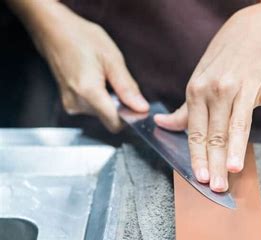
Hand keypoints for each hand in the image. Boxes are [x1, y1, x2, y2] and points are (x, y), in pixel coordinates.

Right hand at [25, 2, 148, 131]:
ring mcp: (71, 104)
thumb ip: (127, 87)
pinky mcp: (69, 103)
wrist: (53, 31)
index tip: (140, 107)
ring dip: (111, 101)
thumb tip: (142, 108)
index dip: (131, 117)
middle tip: (119, 82)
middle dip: (121, 106)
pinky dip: (101, 99)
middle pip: (110, 118)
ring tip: (105, 77)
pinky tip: (97, 80)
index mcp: (88, 92)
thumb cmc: (81, 38)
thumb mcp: (112, 59)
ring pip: (102, 114)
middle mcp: (77, 103)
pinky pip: (93, 108)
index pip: (115, 122)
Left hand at [154, 6, 260, 191]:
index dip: (198, 157)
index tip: (201, 179)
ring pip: (239, 120)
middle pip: (216, 132)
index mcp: (197, 92)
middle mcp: (217, 89)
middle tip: (220, 186)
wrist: (247, 35)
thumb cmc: (219, 65)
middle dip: (216, 162)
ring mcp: (243, 84)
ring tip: (235, 168)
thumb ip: (183, 111)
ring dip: (236, 145)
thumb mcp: (197, 84)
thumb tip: (160, 124)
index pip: (196, 132)